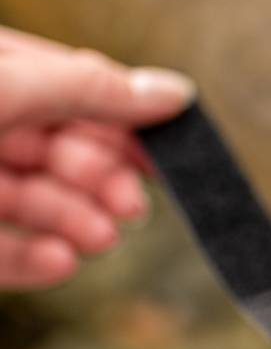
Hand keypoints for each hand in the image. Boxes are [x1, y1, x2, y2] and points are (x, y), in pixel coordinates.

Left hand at [0, 26, 193, 289]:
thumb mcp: (8, 87)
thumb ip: (90, 91)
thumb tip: (175, 92)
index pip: (72, 87)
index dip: (123, 121)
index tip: (168, 154)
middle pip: (58, 148)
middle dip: (100, 178)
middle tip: (131, 206)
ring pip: (33, 201)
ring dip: (75, 221)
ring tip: (100, 239)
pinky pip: (0, 251)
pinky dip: (32, 259)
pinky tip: (59, 261)